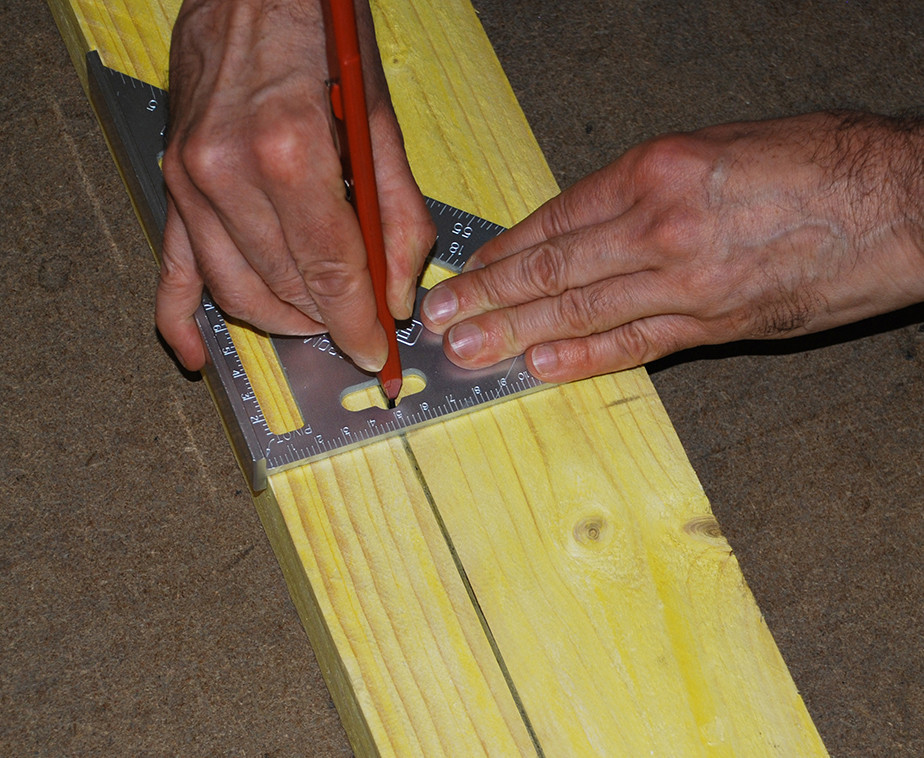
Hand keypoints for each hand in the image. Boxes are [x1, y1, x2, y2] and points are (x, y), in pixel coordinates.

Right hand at [158, 0, 433, 370]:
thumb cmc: (320, 35)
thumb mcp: (380, 123)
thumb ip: (397, 218)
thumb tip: (397, 293)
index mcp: (290, 153)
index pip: (330, 273)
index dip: (359, 324)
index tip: (378, 352)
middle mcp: (228, 172)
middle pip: (285, 287)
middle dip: (328, 319)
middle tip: (357, 324)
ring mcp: (189, 181)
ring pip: (234, 291)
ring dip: (280, 320)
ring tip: (315, 320)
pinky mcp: (170, 183)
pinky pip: (169, 270)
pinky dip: (180, 320)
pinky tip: (195, 354)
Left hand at [421, 112, 923, 382]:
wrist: (900, 200)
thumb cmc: (813, 161)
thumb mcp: (715, 146)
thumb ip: (645, 187)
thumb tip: (585, 224)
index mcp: (656, 169)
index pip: (555, 219)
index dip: (503, 252)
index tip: (466, 271)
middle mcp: (662, 225)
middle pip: (554, 268)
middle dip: (490, 298)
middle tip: (442, 321)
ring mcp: (688, 280)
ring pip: (584, 309)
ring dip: (519, 334)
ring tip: (471, 351)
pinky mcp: (719, 324)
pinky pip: (638, 343)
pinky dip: (585, 357)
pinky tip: (541, 366)